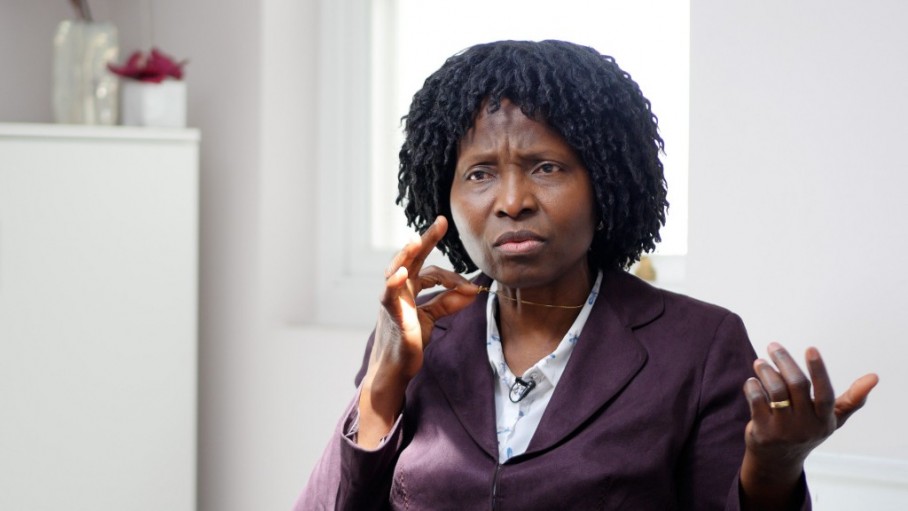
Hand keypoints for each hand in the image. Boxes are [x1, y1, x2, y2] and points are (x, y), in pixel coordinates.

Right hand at [358, 216, 478, 446]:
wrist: (396, 369)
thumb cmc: (409, 342)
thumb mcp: (431, 318)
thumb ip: (448, 303)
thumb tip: (473, 291)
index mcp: (411, 288)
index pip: (432, 271)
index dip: (453, 277)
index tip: (471, 287)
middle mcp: (400, 289)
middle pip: (413, 258)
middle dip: (426, 240)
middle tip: (441, 222)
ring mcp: (392, 299)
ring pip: (396, 270)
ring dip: (406, 255)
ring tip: (416, 242)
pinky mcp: (389, 314)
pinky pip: (389, 295)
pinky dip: (393, 283)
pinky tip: (401, 274)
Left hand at [739, 342, 878, 508]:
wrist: (778, 460)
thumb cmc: (808, 430)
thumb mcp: (831, 419)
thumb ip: (852, 399)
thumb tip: (875, 377)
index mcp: (825, 420)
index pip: (824, 393)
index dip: (819, 370)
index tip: (811, 348)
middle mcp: (806, 426)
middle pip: (797, 385)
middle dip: (784, 361)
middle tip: (773, 346)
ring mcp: (784, 430)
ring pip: (775, 391)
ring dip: (766, 372)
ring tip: (760, 362)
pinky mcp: (763, 432)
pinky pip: (757, 401)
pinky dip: (753, 386)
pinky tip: (752, 381)